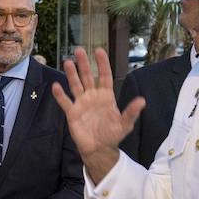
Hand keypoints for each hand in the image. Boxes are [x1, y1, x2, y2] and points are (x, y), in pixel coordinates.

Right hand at [50, 47, 145, 184]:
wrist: (99, 149)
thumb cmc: (113, 135)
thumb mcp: (125, 124)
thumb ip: (131, 112)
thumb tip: (142, 101)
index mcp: (106, 96)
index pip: (104, 76)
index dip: (102, 63)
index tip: (98, 51)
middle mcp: (93, 96)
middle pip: (87, 76)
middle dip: (83, 64)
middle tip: (79, 50)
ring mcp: (81, 103)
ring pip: (75, 85)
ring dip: (71, 74)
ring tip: (67, 62)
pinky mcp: (72, 113)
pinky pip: (65, 102)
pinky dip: (60, 95)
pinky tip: (56, 86)